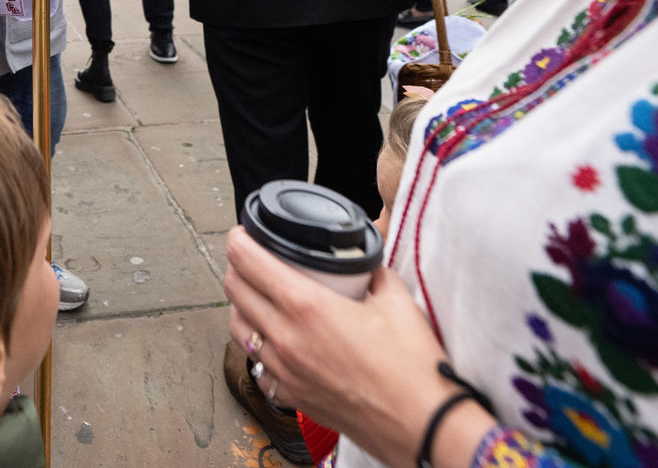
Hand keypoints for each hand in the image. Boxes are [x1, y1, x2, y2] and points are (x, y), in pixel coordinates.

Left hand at [223, 227, 494, 466]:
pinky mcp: (292, 396)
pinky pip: (258, 366)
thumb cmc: (412, 367)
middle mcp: (286, 338)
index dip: (238, 241)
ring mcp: (285, 371)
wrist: (422, 425)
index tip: (241, 233)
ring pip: (238, 330)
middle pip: (235, 292)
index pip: (249, 263)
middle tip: (248, 259)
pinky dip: (257, 348)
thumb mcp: (398, 302)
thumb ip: (377, 275)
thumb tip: (367, 266)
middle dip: (236, 268)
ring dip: (240, 307)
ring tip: (255, 297)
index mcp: (307, 306)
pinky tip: (273, 341)